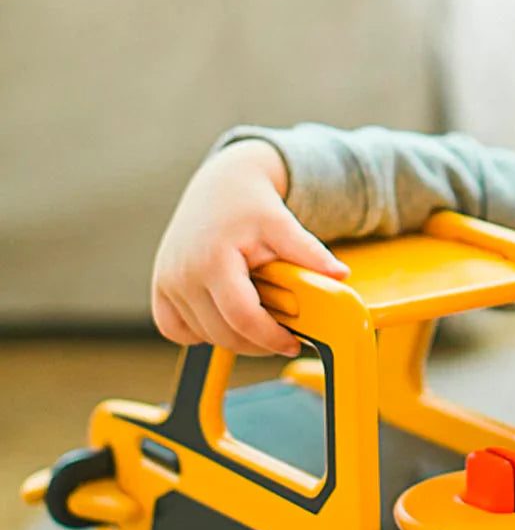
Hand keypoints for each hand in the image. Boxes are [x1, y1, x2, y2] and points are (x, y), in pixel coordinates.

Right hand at [151, 140, 348, 356]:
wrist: (220, 185)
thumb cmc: (252, 205)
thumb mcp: (282, 224)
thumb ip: (308, 251)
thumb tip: (340, 275)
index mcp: (214, 261)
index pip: (242, 318)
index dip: (270, 338)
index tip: (293, 343)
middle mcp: (182, 274)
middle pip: (223, 333)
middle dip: (257, 343)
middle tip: (282, 338)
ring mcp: (167, 282)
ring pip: (201, 335)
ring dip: (233, 339)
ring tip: (260, 322)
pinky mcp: (160, 287)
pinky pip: (174, 329)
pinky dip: (199, 333)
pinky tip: (225, 320)